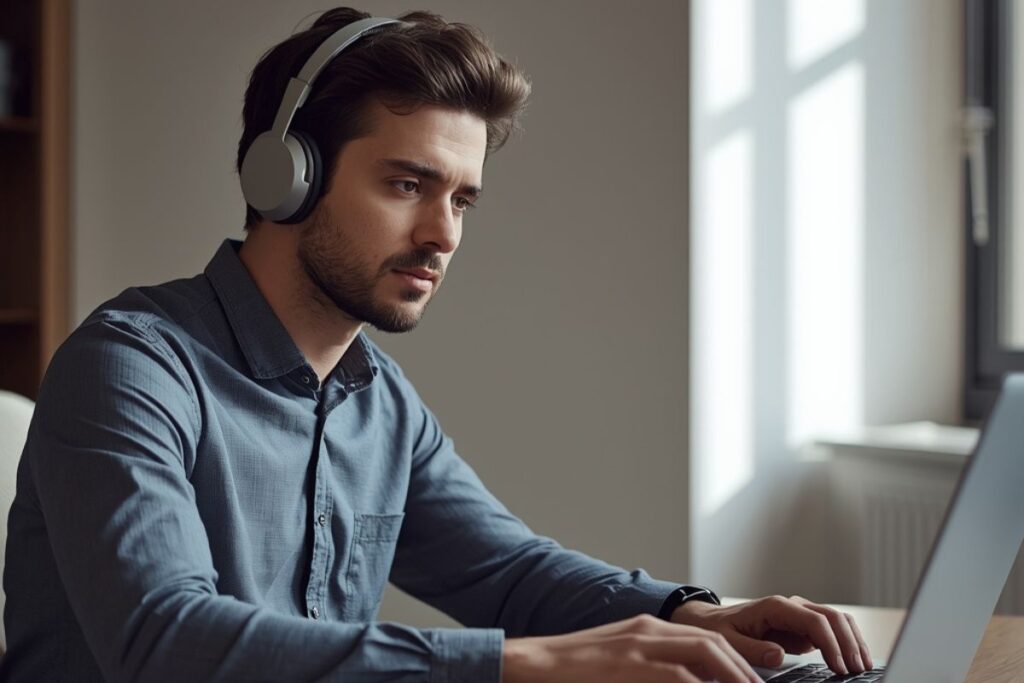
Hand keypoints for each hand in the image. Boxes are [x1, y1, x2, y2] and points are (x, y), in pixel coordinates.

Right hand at [501, 614, 761, 682]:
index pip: (703, 638)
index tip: (750, 682)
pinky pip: (678, 676)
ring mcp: (639, 644)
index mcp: (646, 628)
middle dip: (742, 669)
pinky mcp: (629, 664)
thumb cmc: (573, 672)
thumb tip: (683, 681)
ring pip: (704, 653)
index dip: (733, 660)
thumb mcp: (616, 662)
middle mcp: (648, 630)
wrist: (533, 664)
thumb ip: (649, 669)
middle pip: (711, 642)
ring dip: (732, 676)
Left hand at [671, 595, 872, 674]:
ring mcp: (800, 615)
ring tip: (863, 667)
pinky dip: (847, 642)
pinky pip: (832, 630)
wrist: (712, 621)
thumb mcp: (729, 640)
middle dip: (849, 643)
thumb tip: (779, 654)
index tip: (839, 668)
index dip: (831, 644)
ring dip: (854, 641)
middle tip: (858, 670)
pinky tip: (854, 661)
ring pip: (837, 620)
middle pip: (832, 617)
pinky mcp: (803, 626)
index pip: (814, 621)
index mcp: (776, 606)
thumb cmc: (720, 628)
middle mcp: (792, 606)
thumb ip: (752, 648)